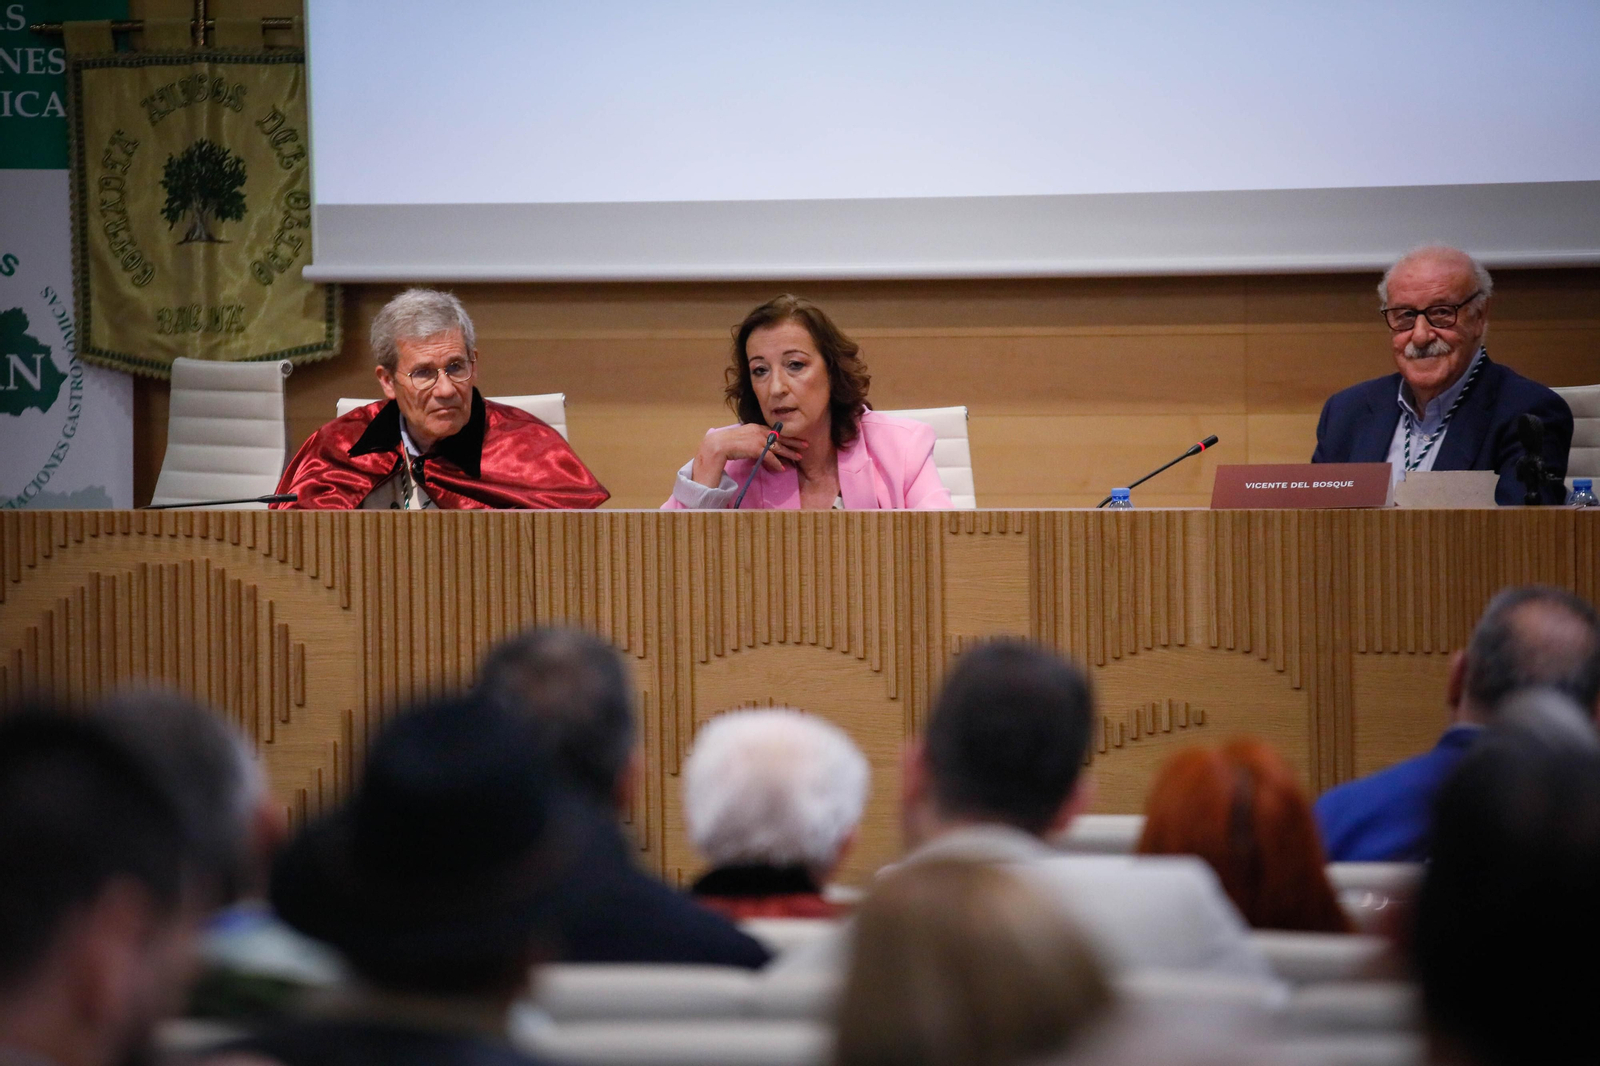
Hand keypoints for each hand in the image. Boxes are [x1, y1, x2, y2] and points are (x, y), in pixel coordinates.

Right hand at [691, 424, 805, 486]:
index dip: (786, 436)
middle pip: (780, 437)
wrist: (717, 445)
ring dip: (789, 453)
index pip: (774, 431)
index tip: (794, 439)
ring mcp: (759, 439)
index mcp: (756, 427)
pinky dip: (777, 463)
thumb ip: (751, 440)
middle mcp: (759, 431)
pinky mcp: (757, 448)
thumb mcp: (742, 438)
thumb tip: (757, 448)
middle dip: (794, 442)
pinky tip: (783, 468)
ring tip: (799, 457)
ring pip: (778, 447)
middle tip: (805, 445)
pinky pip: (771, 457)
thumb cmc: (726, 443)